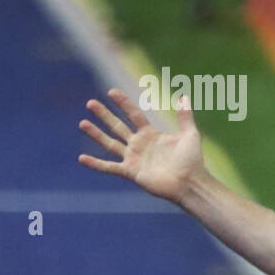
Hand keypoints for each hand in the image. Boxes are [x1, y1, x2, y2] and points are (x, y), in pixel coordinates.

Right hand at [78, 89, 205, 203]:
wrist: (190, 183)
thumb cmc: (193, 161)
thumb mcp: (190, 135)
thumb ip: (185, 116)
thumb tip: (184, 96)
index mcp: (151, 135)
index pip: (134, 115)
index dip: (123, 103)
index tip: (111, 92)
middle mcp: (140, 145)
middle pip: (118, 127)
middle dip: (104, 115)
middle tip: (90, 103)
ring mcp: (134, 158)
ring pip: (110, 144)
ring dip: (96, 134)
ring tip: (82, 123)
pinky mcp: (131, 172)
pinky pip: (109, 167)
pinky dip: (95, 163)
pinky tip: (81, 158)